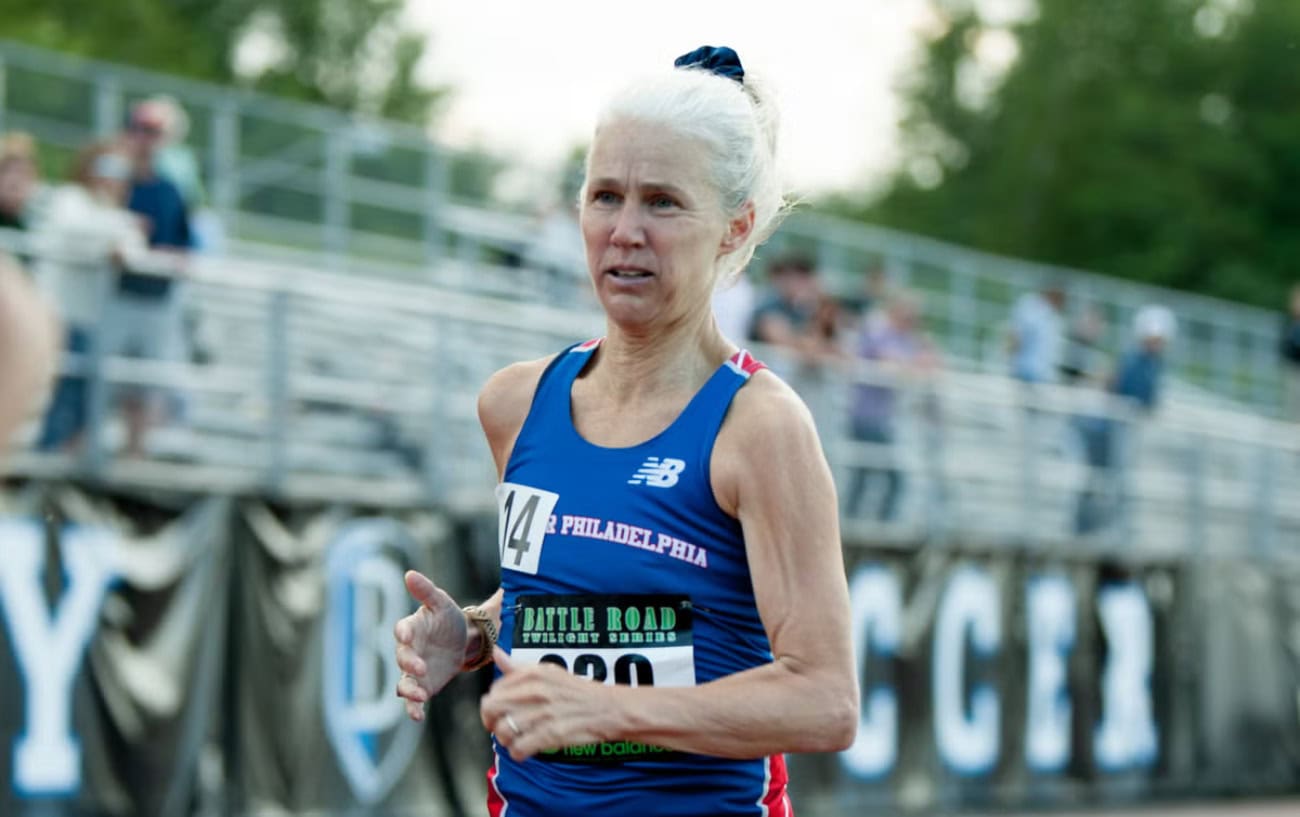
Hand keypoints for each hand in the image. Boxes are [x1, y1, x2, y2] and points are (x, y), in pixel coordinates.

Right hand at [394, 570, 468, 720]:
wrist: (462, 640)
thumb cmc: (448, 618)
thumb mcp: (442, 602)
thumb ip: (426, 591)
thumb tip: (409, 574)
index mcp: (412, 628)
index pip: (403, 629)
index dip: (403, 632)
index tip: (406, 635)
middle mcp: (409, 650)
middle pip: (402, 658)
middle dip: (409, 663)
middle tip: (420, 667)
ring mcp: (413, 670)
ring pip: (404, 682)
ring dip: (408, 690)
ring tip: (418, 695)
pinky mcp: (422, 686)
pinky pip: (413, 699)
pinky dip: (413, 708)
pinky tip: (418, 716)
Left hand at [480, 646, 615, 761]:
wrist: (608, 709)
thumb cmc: (577, 692)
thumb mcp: (549, 672)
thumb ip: (519, 667)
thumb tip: (497, 654)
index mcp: (532, 673)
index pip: (494, 690)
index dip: (493, 704)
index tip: (501, 711)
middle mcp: (535, 690)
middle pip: (491, 709)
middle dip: (491, 722)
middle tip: (500, 727)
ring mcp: (542, 713)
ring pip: (503, 731)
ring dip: (506, 740)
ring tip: (517, 739)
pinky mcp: (551, 734)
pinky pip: (519, 748)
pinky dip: (518, 753)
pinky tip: (526, 749)